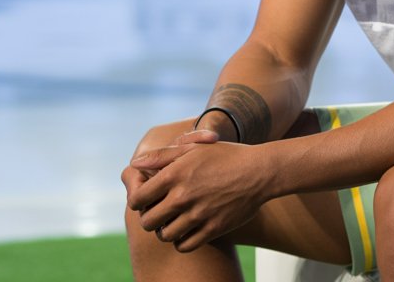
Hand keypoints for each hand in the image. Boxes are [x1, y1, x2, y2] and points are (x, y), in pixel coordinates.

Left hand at [124, 135, 271, 251]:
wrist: (259, 172)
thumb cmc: (224, 156)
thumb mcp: (192, 148)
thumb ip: (161, 156)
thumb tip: (135, 164)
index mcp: (174, 174)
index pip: (138, 198)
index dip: (137, 200)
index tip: (145, 199)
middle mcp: (183, 196)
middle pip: (148, 222)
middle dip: (149, 217)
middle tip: (158, 212)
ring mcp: (198, 215)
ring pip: (165, 235)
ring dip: (165, 230)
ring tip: (173, 221)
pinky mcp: (213, 229)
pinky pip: (185, 245)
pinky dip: (181, 241)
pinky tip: (187, 230)